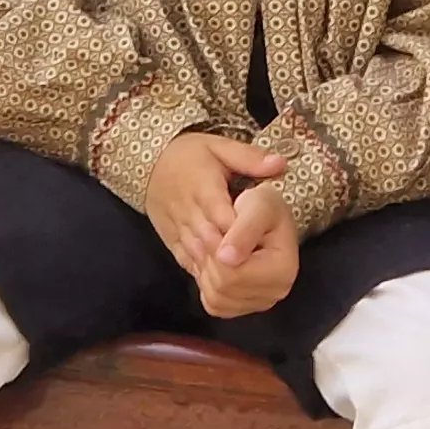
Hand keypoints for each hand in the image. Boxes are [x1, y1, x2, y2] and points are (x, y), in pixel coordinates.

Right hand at [145, 132, 288, 276]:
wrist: (149, 163)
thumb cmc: (189, 154)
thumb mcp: (219, 146)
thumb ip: (250, 158)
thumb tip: (280, 164)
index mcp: (203, 187)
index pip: (223, 216)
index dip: (241, 234)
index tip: (264, 244)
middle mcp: (188, 211)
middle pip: (212, 241)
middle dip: (233, 257)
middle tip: (260, 268)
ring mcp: (177, 228)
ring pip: (199, 254)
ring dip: (220, 268)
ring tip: (245, 279)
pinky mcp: (171, 240)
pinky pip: (186, 261)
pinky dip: (203, 272)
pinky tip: (221, 282)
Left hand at [195, 182, 301, 317]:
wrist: (266, 217)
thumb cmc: (265, 208)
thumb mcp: (259, 207)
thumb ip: (244, 230)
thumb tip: (226, 258)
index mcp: (283, 270)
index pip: (233, 274)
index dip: (214, 251)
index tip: (210, 227)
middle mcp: (275, 292)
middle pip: (223, 288)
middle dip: (208, 259)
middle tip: (206, 233)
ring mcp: (259, 303)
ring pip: (216, 299)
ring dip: (205, 271)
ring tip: (208, 246)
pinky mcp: (244, 306)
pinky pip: (215, 306)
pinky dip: (207, 284)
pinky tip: (212, 262)